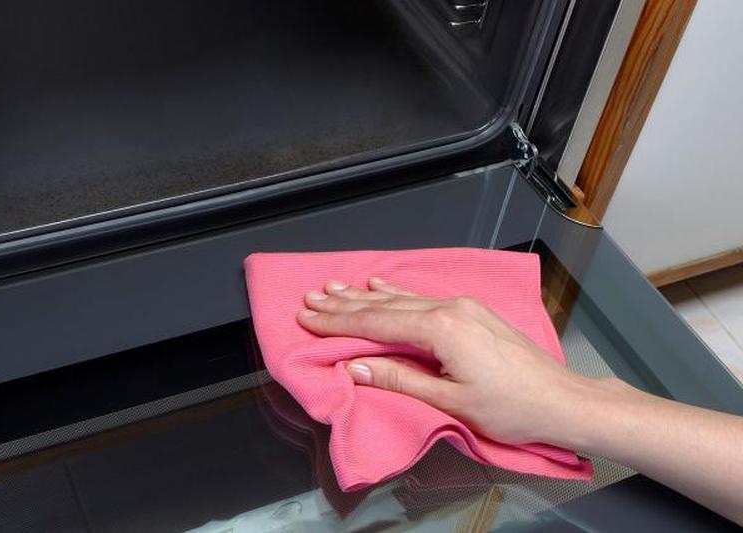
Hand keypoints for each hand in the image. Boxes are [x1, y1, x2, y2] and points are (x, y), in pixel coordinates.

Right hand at [297, 277, 606, 444]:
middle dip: (344, 304)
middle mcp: (450, 308)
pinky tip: (380, 283)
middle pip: (385, 306)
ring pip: (402, 298)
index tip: (307, 317)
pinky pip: (423, 297)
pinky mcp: (472, 311)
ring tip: (333, 288)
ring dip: (364, 295)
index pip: (376, 324)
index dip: (338, 322)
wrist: (562, 399)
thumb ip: (400, 379)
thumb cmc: (510, 407)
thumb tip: (356, 368)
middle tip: (310, 299)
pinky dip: (397, 292)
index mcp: (442, 329)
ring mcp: (463, 306)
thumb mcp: (450, 401)